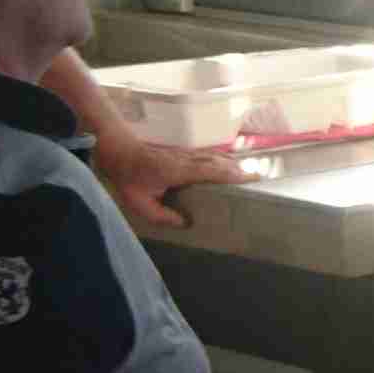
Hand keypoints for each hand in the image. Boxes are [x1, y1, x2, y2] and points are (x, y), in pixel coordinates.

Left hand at [93, 131, 250, 230]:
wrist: (116, 148)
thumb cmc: (126, 176)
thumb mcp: (139, 203)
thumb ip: (162, 216)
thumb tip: (185, 224)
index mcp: (177, 171)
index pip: (209, 170)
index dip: (229, 174)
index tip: (247, 177)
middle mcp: (184, 160)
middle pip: (216, 162)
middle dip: (237, 169)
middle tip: (257, 176)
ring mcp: (184, 154)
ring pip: (213, 157)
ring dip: (230, 164)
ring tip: (247, 172)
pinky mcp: (181, 153)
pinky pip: (206, 156)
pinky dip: (220, 160)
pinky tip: (227, 165)